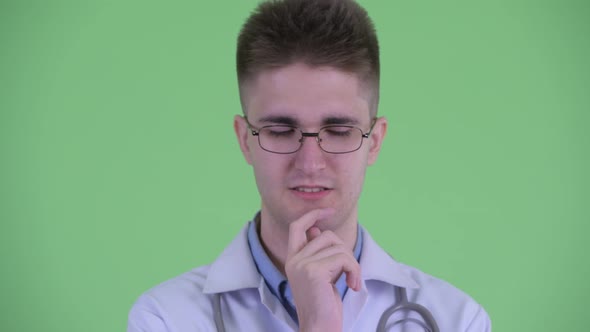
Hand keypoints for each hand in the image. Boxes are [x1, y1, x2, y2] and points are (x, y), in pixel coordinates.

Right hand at [284, 209, 361, 331]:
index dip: (313, 214)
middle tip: (349, 271)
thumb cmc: (324, 305)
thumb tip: (318, 228)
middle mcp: (294, 260)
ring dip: (352, 263)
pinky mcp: (314, 271)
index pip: (298, 225)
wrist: (320, 327)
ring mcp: (302, 264)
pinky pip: (344, 258)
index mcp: (292, 259)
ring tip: (352, 280)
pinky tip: (353, 285)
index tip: (329, 210)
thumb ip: (317, 252)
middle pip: (327, 235)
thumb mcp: (320, 274)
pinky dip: (355, 270)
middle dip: (344, 251)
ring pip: (338, 246)